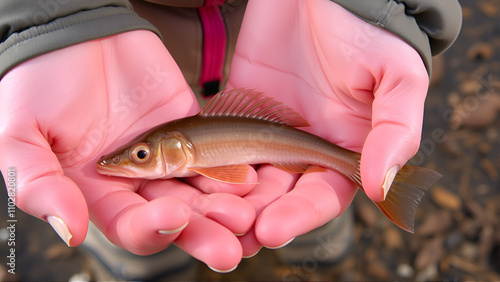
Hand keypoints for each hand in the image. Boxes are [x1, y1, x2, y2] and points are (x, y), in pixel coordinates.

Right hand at [0, 30, 255, 271]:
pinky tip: (251, 179)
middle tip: (229, 248)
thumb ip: (39, 184)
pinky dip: (232, 168)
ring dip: (225, 207)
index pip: (130, 226)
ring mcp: (168, 157)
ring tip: (245, 214)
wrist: (75, 37)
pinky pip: (215, 153)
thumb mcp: (21, 134)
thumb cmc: (38, 85)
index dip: (151, 227)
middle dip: (202, 234)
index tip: (171, 213)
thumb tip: (70, 231)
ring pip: (202, 192)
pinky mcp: (190, 130)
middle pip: (176, 219)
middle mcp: (138, 184)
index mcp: (99, 194)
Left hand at [227, 0, 428, 255]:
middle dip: (256, 217)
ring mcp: (267, 133)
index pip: (322, 196)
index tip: (272, 230)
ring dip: (227, 201)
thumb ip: (396, 128)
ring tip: (205, 217)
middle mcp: (304, 150)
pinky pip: (218, 144)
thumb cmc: (366, 32)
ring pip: (245, 178)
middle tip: (231, 234)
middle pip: (279, 196)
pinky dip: (206, 165)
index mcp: (344, 150)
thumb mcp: (395, 75)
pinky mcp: (237, 113)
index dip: (299, 216)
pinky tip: (188, 179)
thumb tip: (379, 186)